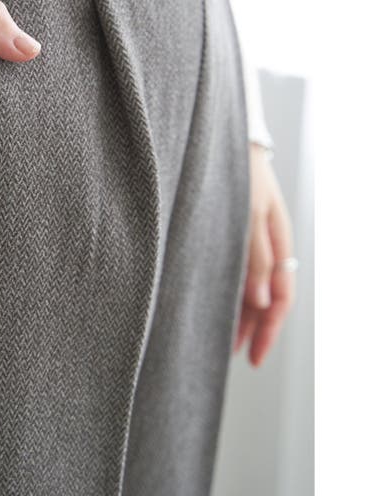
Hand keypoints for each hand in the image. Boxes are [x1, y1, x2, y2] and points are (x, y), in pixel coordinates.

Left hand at [234, 143, 295, 365]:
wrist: (219, 139)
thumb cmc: (239, 172)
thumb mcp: (249, 213)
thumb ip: (254, 257)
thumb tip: (262, 304)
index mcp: (279, 242)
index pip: (281, 297)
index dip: (269, 329)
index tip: (252, 356)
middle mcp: (266, 245)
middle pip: (266, 298)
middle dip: (254, 329)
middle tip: (235, 356)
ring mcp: (249, 240)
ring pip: (250, 288)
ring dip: (240, 314)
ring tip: (221, 340)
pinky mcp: (230, 233)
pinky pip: (235, 270)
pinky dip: (229, 291)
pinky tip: (214, 303)